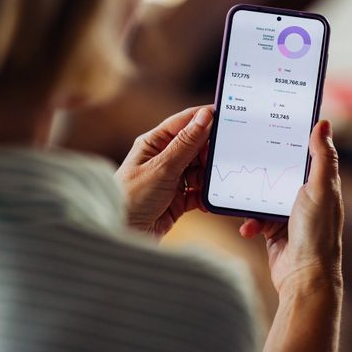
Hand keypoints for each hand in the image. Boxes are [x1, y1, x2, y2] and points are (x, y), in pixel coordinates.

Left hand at [115, 105, 212, 237]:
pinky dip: (205, 195)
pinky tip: (210, 200)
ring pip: (200, 170)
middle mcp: (163, 158)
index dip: (206, 118)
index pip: (185, 122)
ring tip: (214, 182)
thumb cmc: (131, 198)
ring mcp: (171, 180)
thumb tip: (204, 116)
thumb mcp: (162, 167)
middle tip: (223, 158)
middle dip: (210, 152)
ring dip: (209, 176)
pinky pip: (198, 192)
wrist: (122, 235)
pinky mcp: (177, 200)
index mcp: (155, 143)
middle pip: (196, 147)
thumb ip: (186, 143)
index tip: (229, 117)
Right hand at [240, 120, 343, 295]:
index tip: (272, 124)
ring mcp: (290, 214)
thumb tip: (323, 122)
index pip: (307, 153)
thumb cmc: (317, 233)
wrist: (304, 277)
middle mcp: (307, 197)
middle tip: (245, 157)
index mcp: (322, 183)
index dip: (292, 139)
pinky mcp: (275, 231)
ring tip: (245, 204)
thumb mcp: (320, 188)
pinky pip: (256, 217)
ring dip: (252, 201)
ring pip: (263, 195)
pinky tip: (248, 228)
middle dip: (263, 168)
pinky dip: (250, 221)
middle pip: (280, 172)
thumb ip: (321, 157)